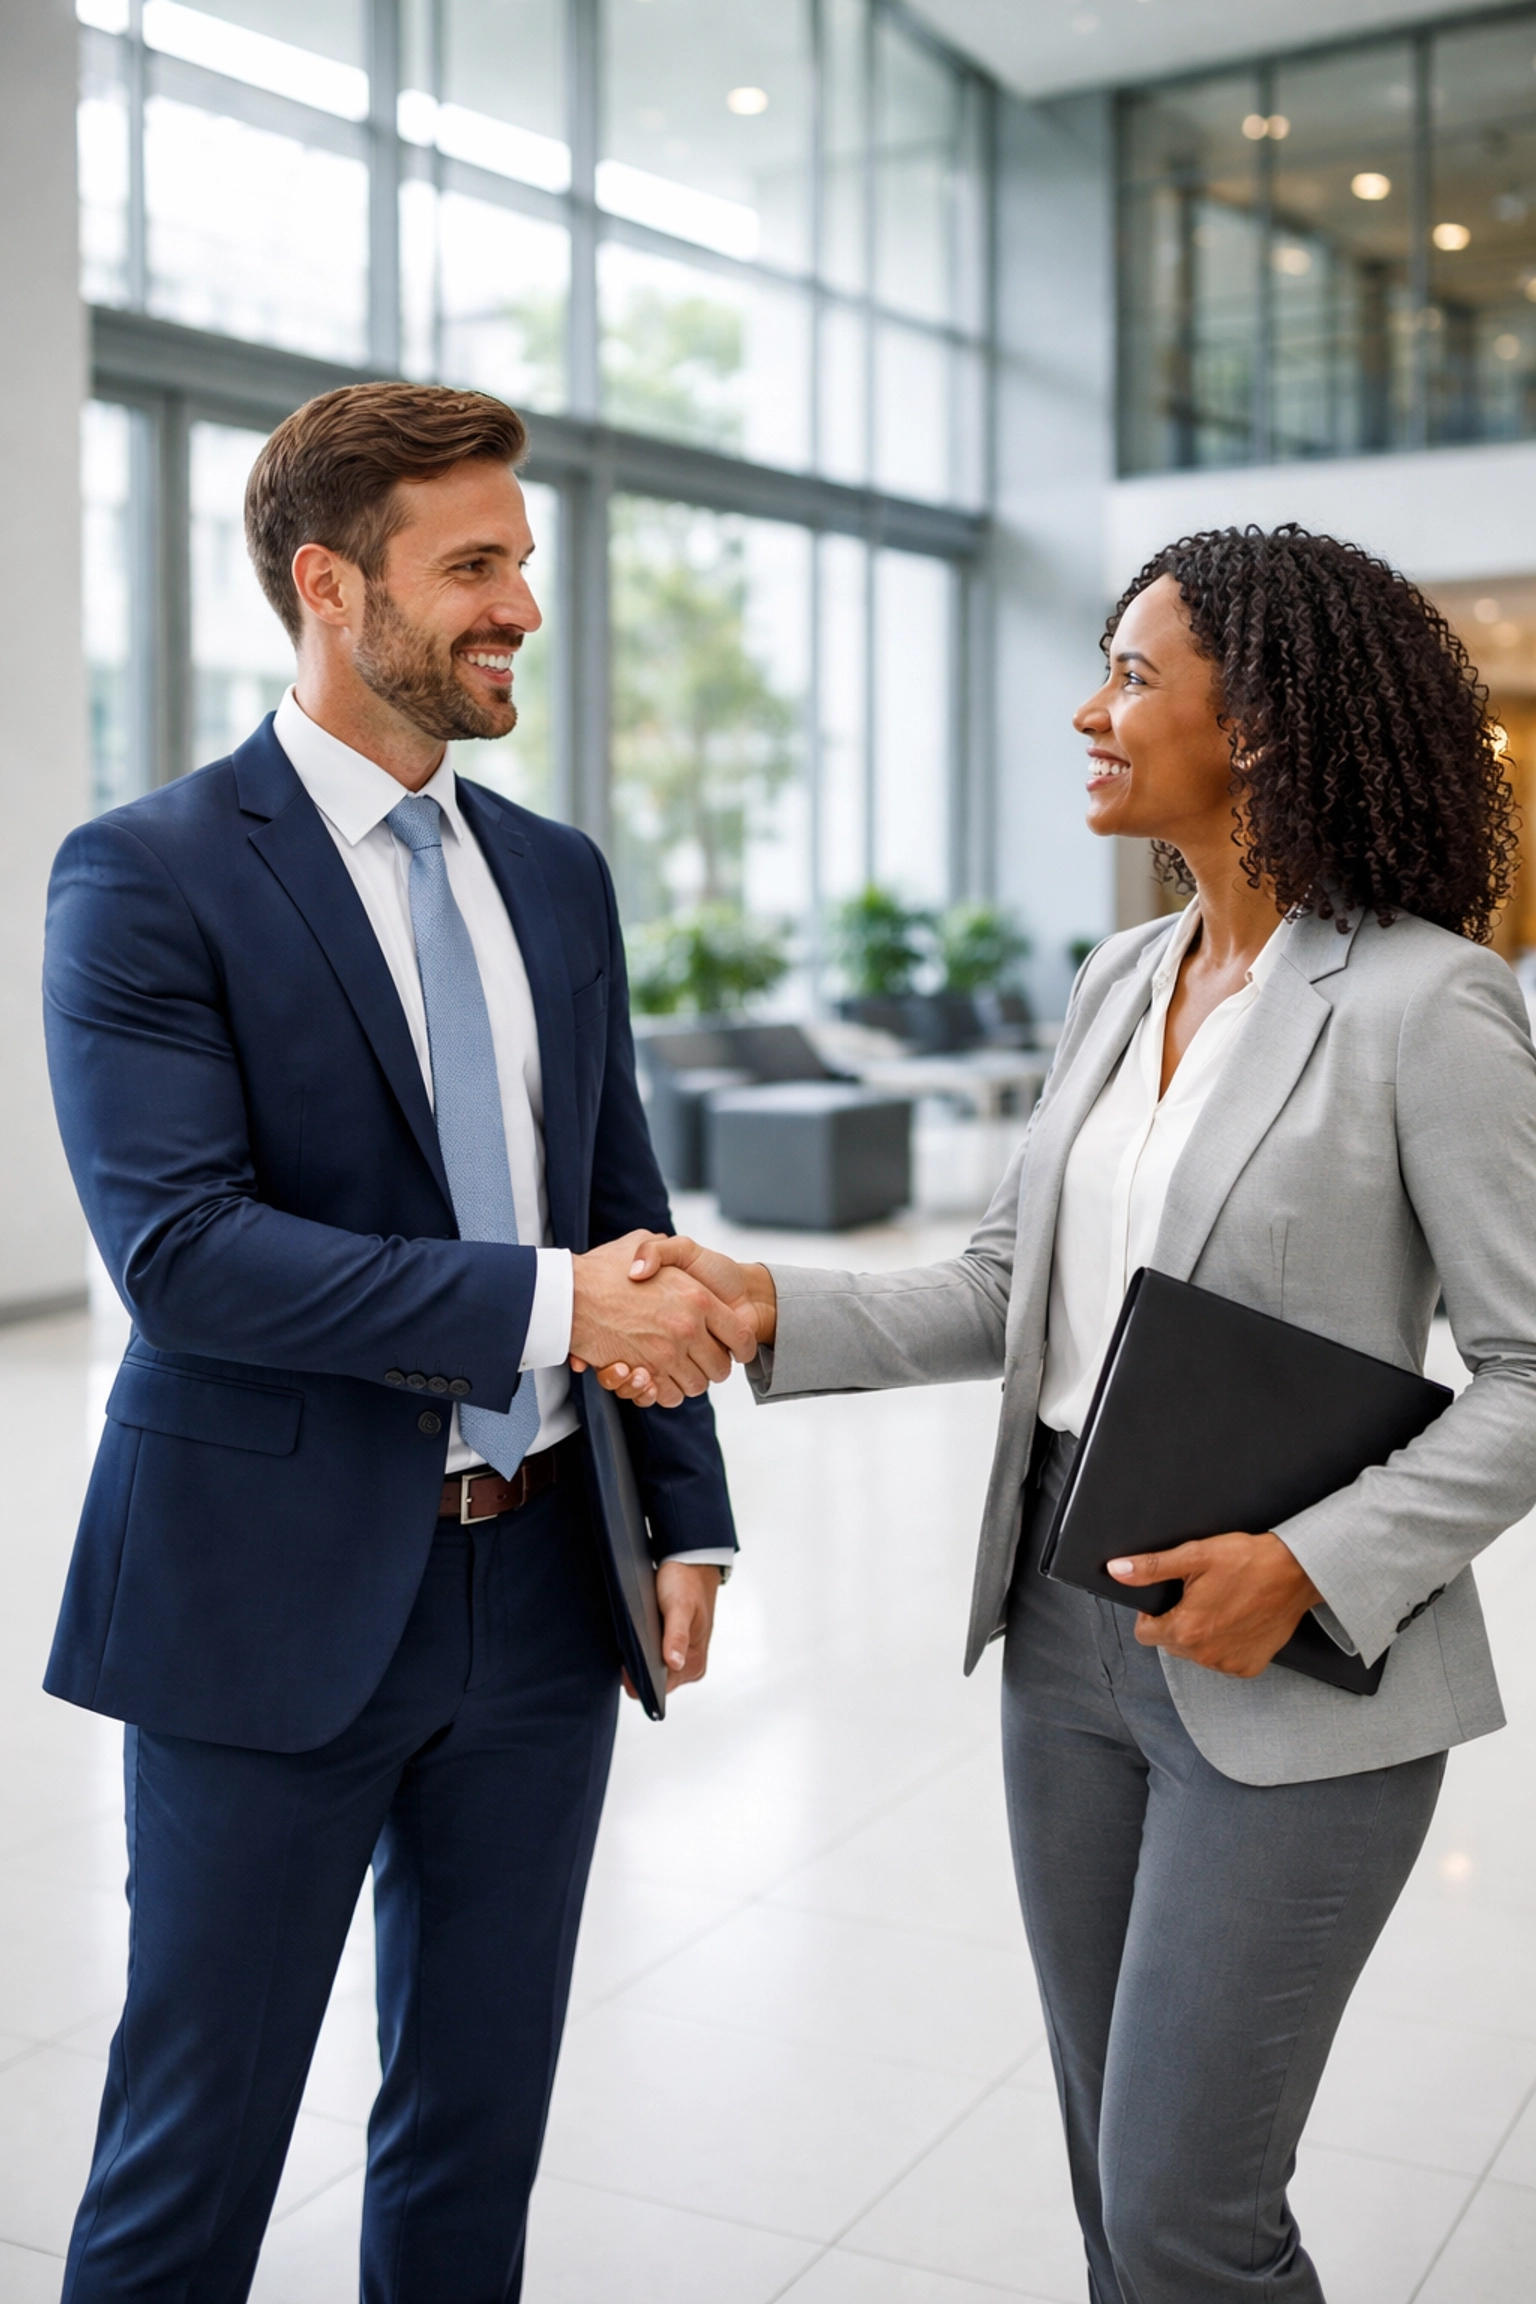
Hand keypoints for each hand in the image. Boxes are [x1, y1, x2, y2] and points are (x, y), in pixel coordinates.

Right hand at [569, 1231, 756, 1403]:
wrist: (568, 1293)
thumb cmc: (605, 1267)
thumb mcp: (644, 1241)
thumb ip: (666, 1248)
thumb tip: (679, 1265)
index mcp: (698, 1297)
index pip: (740, 1335)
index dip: (741, 1346)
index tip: (736, 1349)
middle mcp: (688, 1327)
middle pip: (720, 1368)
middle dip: (714, 1368)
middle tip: (702, 1360)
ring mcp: (667, 1353)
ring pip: (697, 1385)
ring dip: (689, 1381)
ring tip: (678, 1368)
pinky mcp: (646, 1373)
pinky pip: (669, 1395)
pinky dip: (665, 1392)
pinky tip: (656, 1378)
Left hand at [634, 1560, 718, 1695]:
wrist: (690, 1565)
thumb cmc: (688, 1584)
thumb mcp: (681, 1606)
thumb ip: (677, 1636)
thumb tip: (674, 1663)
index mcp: (694, 1663)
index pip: (661, 1687)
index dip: (641, 1679)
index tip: (624, 1666)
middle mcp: (688, 1666)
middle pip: (654, 1681)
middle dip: (637, 1669)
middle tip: (623, 1648)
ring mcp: (678, 1659)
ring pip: (649, 1671)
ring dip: (637, 1659)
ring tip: (627, 1641)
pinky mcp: (668, 1649)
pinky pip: (649, 1659)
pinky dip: (639, 1651)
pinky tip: (632, 1639)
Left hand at [1107, 1531, 1321, 1677]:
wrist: (1297, 1572)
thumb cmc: (1249, 1560)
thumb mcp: (1195, 1555)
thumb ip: (1152, 1567)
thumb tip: (1118, 1571)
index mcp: (1186, 1629)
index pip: (1144, 1634)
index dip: (1151, 1614)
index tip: (1169, 1598)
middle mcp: (1205, 1654)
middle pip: (1170, 1643)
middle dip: (1176, 1622)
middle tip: (1198, 1596)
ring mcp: (1228, 1663)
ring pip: (1196, 1653)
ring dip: (1200, 1634)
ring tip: (1221, 1605)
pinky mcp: (1249, 1667)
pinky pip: (1223, 1660)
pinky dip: (1225, 1644)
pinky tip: (1237, 1620)